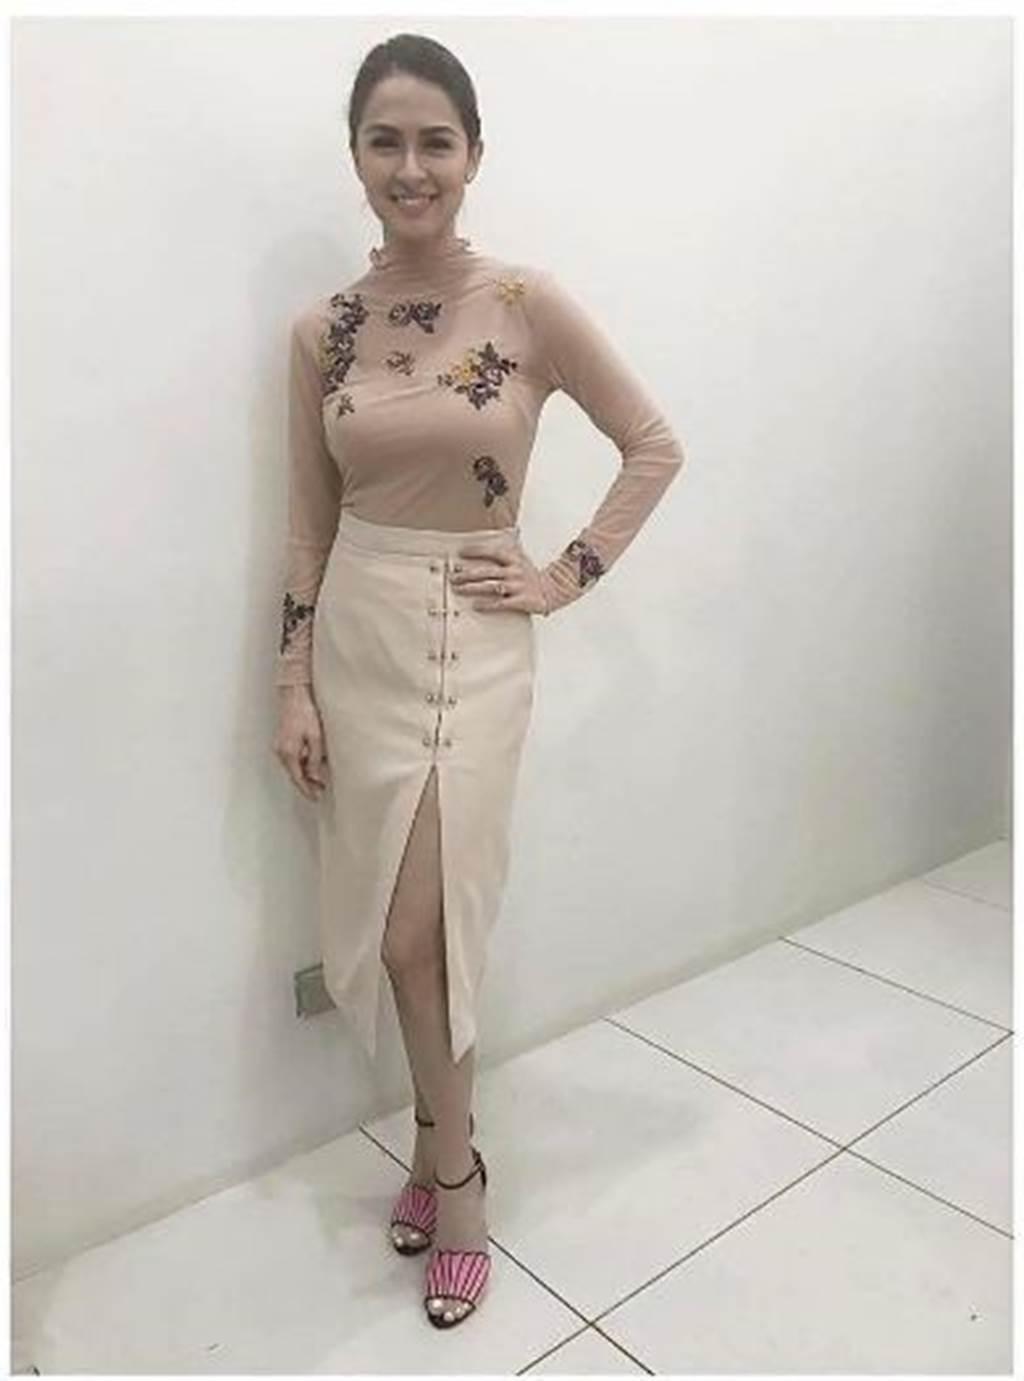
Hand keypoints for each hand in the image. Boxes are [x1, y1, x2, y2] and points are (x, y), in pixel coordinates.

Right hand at [273, 685, 328, 800]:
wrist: (294, 695)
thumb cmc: (305, 712)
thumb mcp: (315, 738)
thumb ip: (314, 759)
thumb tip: (315, 776)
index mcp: (288, 753)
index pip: (298, 778)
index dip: (307, 790)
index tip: (316, 798)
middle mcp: (281, 752)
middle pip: (294, 774)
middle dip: (307, 784)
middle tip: (320, 792)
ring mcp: (280, 746)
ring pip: (293, 767)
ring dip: (305, 775)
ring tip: (319, 781)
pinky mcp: (283, 741)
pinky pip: (292, 758)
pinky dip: (302, 764)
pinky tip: (312, 765)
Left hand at [451, 541, 548, 614]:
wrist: (553, 589)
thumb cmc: (532, 575)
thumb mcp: (521, 557)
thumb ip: (512, 544)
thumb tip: (513, 529)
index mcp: (513, 559)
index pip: (492, 552)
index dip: (476, 551)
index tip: (460, 552)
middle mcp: (514, 571)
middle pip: (486, 571)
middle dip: (467, 574)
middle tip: (453, 576)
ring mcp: (516, 586)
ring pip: (490, 586)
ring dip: (472, 588)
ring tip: (458, 589)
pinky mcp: (520, 601)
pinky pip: (501, 603)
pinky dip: (487, 604)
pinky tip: (476, 605)